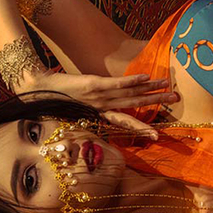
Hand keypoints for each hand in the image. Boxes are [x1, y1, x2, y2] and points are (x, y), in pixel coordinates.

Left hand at [16, 68, 177, 139]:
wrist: (36, 88)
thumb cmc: (53, 98)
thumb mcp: (73, 107)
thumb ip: (87, 111)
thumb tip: (97, 114)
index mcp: (97, 114)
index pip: (124, 122)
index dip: (141, 129)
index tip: (157, 136)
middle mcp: (101, 106)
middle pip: (133, 107)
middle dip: (156, 104)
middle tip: (176, 100)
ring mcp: (98, 96)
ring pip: (129, 94)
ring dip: (150, 90)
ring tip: (168, 86)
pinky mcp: (93, 84)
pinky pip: (116, 84)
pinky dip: (132, 81)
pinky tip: (146, 77)